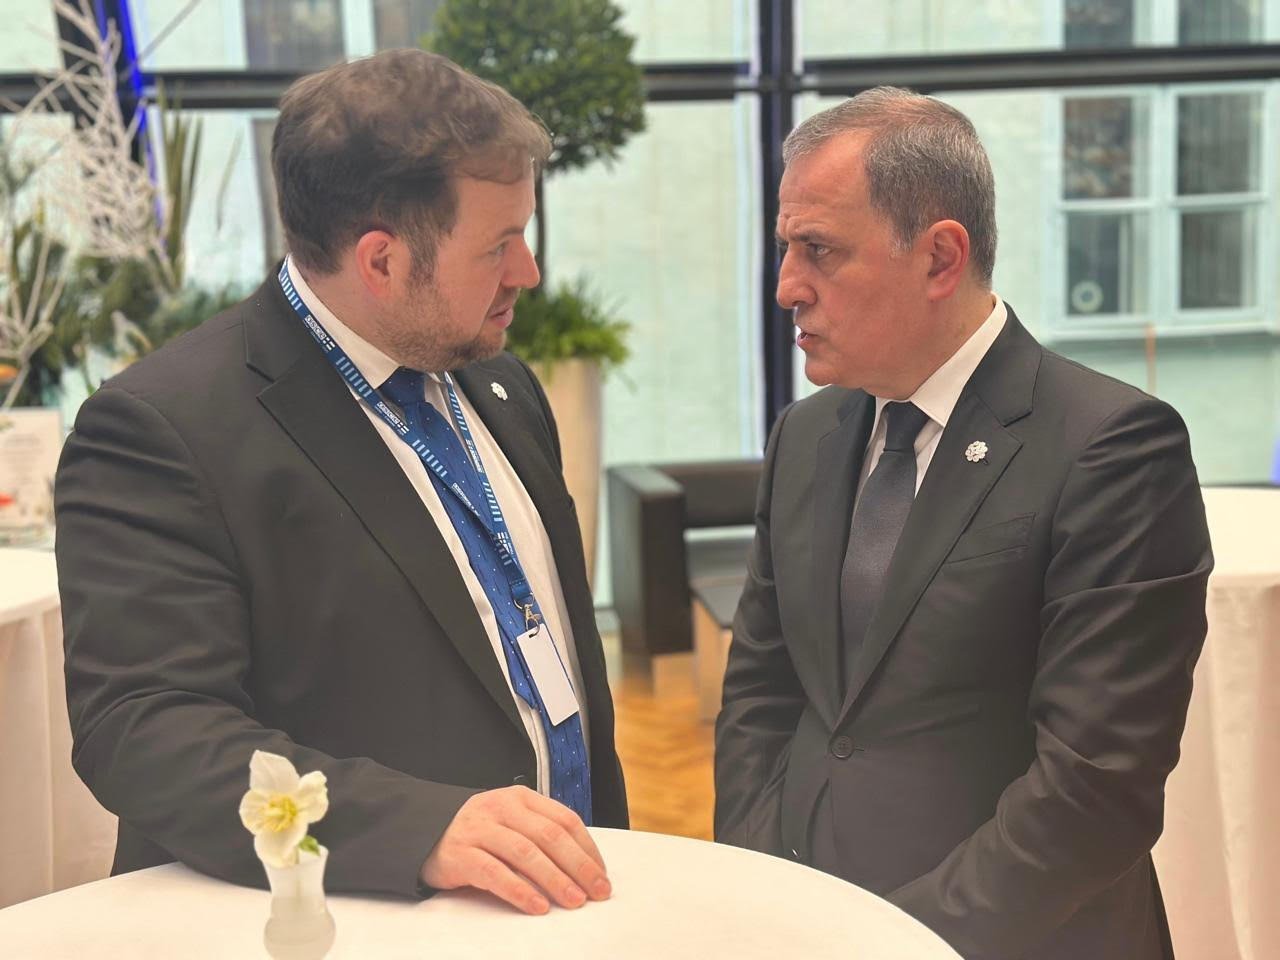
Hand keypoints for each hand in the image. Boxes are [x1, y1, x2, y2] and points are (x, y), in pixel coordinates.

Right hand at [420, 786, 610, 914]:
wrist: (423, 830)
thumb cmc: (478, 832)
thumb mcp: (511, 821)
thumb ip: (540, 833)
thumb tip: (584, 867)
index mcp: (520, 798)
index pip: (564, 820)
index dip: (588, 848)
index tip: (602, 874)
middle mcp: (501, 808)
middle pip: (550, 836)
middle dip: (579, 866)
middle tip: (597, 891)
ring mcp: (480, 829)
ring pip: (526, 853)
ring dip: (555, 879)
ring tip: (574, 901)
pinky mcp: (461, 854)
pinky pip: (495, 873)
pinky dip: (520, 891)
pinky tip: (537, 905)